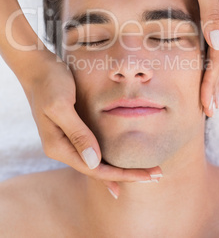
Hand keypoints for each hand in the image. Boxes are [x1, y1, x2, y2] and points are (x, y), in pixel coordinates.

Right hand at [21, 49, 161, 197]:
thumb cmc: (49, 82)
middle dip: (126, 175)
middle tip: (155, 176)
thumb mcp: (61, 105)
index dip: (122, 174)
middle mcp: (61, 148)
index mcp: (58, 146)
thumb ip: (77, 133)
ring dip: (119, 168)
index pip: (94, 169)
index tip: (146, 176)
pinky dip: (108, 159)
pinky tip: (118, 165)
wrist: (37, 68)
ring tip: (144, 173)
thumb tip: (94, 161)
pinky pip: (93, 150)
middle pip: (97, 170)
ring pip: (96, 163)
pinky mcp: (72, 130)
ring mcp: (66, 140)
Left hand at [178, 0, 218, 115]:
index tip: (206, 106)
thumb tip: (217, 44)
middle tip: (209, 110)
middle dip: (214, 86)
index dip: (210, 84)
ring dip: (216, 76)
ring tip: (213, 95)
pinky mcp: (216, 9)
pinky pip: (218, 41)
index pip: (217, 60)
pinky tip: (217, 65)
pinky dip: (217, 59)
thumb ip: (211, 13)